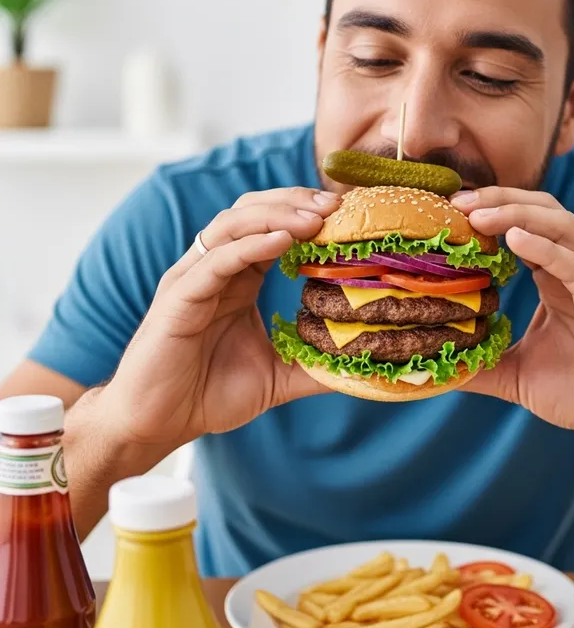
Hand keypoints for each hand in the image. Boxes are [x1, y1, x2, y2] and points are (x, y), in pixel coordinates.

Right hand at [100, 187, 339, 450]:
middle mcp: (214, 269)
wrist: (157, 425)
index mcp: (238, 278)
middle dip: (294, 201)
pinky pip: (215, 261)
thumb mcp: (277, 376)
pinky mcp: (178, 297)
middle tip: (335, 205)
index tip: (346, 212)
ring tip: (315, 218)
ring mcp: (193, 278)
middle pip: (252, 211)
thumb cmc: (208, 394)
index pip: (272, 227)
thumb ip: (315, 365)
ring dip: (276, 216)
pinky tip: (282, 241)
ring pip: (232, 225)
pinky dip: (248, 245)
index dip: (306, 213)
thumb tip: (363, 366)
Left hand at [450, 188, 573, 449]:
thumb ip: (480, 364)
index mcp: (559, 275)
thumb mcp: (517, 373)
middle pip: (541, 211)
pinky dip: (546, 248)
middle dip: (499, 200)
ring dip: (517, 214)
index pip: (524, 224)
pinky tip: (514, 239)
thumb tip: (431, 372)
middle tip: (458, 203)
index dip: (489, 211)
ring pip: (560, 226)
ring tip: (478, 215)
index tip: (448, 211)